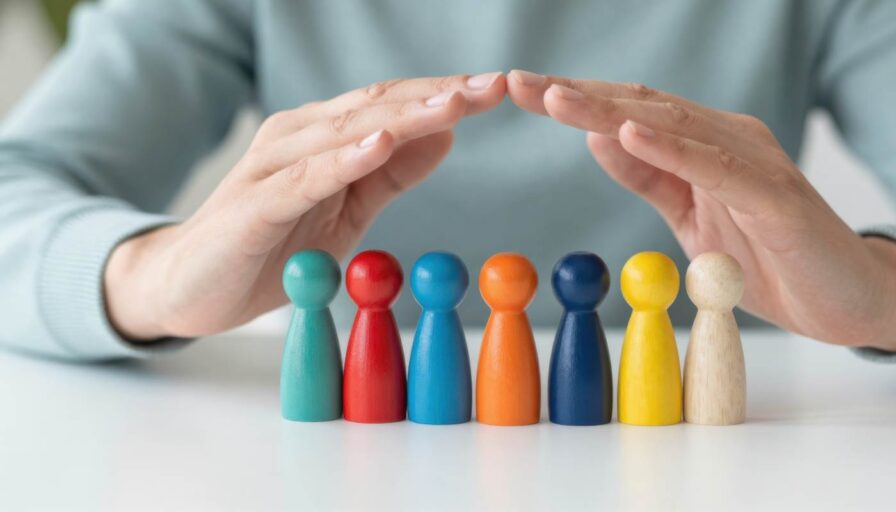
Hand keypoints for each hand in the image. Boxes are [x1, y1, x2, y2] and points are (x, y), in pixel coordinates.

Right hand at [105, 73, 506, 339]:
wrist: (190, 286)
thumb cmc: (271, 245)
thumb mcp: (347, 210)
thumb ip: (391, 175)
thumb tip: (446, 135)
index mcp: (326, 136)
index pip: (394, 105)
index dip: (446, 94)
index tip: (500, 88)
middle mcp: (299, 137)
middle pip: (378, 106)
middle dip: (439, 94)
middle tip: (494, 86)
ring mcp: (274, 166)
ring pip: (347, 131)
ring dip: (405, 116)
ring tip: (454, 104)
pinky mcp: (255, 204)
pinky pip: (305, 177)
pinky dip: (344, 158)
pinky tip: (380, 144)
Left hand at [507, 70, 895, 350]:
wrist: (850, 298)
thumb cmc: (771, 258)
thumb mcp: (692, 218)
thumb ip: (651, 178)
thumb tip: (598, 140)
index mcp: (702, 146)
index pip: (627, 114)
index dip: (573, 102)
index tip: (519, 91)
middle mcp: (727, 140)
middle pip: (639, 107)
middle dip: (574, 94)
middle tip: (516, 82)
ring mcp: (753, 163)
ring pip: (671, 125)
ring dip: (608, 110)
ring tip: (555, 97)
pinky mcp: (775, 196)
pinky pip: (716, 166)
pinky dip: (672, 147)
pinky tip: (629, 132)